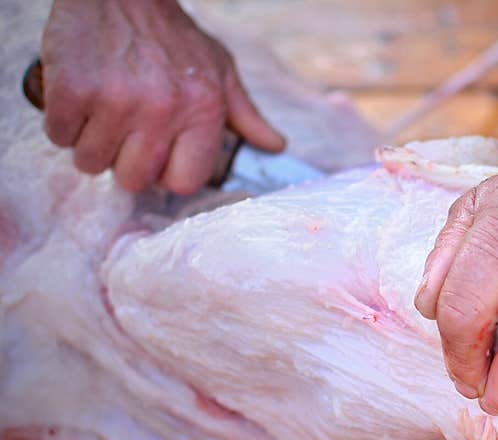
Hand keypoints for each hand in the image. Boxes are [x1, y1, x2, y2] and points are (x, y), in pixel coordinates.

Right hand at [40, 0, 284, 193]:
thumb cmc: (172, 35)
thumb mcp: (218, 70)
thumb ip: (245, 114)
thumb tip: (275, 146)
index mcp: (203, 111)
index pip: (183, 183)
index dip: (165, 173)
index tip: (157, 154)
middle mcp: (163, 110)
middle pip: (134, 180)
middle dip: (124, 162)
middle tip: (124, 130)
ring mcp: (116, 101)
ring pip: (92, 162)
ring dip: (91, 142)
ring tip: (102, 108)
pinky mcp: (72, 90)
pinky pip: (59, 136)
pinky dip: (63, 122)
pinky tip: (79, 96)